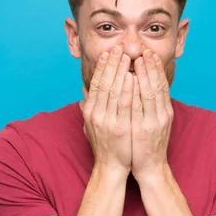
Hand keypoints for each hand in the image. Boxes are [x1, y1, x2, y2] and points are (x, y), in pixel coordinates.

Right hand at [81, 45, 133, 176]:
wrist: (111, 167)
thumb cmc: (104, 145)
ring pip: (114, 91)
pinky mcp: (120, 129)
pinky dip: (128, 89)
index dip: (102, 67)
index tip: (108, 53)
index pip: (96, 84)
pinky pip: (125, 105)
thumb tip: (83, 90)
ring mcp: (108, 122)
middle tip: (119, 48)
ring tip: (127, 56)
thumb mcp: (90, 124)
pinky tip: (133, 76)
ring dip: (120, 71)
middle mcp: (96, 115)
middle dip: (112, 64)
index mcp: (90, 112)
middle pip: (104, 83)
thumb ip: (88, 106)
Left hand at [131, 49, 173, 182]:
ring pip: (150, 93)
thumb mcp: (151, 123)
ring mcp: (153, 122)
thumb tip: (138, 89)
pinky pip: (138, 107)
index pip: (161, 85)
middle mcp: (161, 115)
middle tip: (145, 49)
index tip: (150, 53)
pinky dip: (135, 92)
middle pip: (158, 85)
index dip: (156, 68)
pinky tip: (130, 80)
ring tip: (137, 59)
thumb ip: (146, 106)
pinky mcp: (142, 130)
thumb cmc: (146, 145)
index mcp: (164, 112)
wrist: (150, 168)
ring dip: (144, 75)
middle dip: (151, 66)